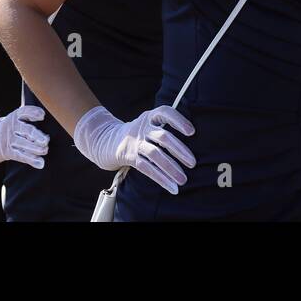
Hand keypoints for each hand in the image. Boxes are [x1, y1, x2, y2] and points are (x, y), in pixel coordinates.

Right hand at [0, 104, 48, 167]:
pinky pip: (21, 156)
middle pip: (26, 130)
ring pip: (23, 144)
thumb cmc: (8, 128)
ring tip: (44, 150)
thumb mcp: (14, 118)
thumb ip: (28, 114)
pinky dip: (31, 160)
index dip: (33, 112)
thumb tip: (44, 113)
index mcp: (14, 117)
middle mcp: (12, 127)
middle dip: (36, 135)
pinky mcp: (8, 151)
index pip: (24, 112)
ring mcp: (9, 140)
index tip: (42, 115)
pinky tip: (40, 163)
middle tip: (46, 140)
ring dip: (35, 148)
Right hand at [73, 105, 195, 193]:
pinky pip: (147, 168)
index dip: (178, 121)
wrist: (107, 140)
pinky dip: (161, 179)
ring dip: (171, 168)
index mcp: (149, 117)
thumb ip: (165, 129)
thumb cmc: (138, 134)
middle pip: (162, 136)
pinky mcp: (130, 157)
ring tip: (183, 179)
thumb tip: (189, 148)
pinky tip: (172, 188)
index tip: (191, 131)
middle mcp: (142, 128)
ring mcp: (135, 142)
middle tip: (193, 162)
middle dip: (179, 150)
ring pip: (155, 154)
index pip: (165, 113)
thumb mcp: (148, 124)